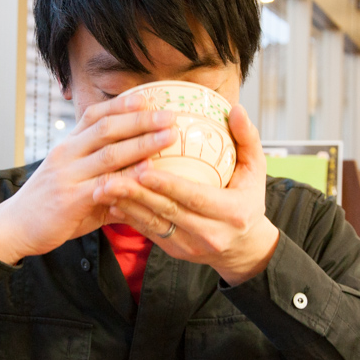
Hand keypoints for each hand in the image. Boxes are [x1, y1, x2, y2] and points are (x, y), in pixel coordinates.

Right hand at [0, 94, 177, 263]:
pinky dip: (128, 178)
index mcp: (67, 146)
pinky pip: (105, 185)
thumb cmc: (50, 205)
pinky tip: (148, 173)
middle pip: (107, 128)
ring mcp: (68, 175)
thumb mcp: (74, 180)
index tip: (147, 97)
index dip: (121, 105)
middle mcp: (67, 154)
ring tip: (168, 137)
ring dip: (142, 143)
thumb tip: (140, 171)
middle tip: (170, 116)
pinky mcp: (70, 199)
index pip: (94, 115)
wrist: (15, 227)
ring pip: (109, 153)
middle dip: (141, 120)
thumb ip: (103, 173)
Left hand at [93, 104, 278, 284]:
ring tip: (103, 188)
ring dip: (127, 206)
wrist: (244, 246)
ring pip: (153, 225)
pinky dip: (129, 218)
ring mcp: (191, 246)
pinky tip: (112, 203)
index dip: (168, 185)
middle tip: (110, 178)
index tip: (143, 169)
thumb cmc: (248, 200)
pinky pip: (149, 233)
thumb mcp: (256, 170)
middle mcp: (211, 233)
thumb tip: (235, 109)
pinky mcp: (176, 251)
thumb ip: (247, 139)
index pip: (195, 197)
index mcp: (232, 212)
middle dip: (137, 194)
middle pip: (168, 212)